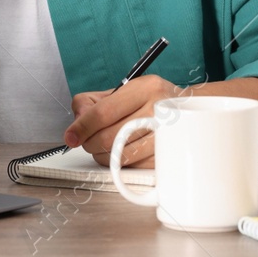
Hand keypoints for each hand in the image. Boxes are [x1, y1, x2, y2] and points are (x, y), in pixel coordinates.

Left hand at [63, 75, 181, 168]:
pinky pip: (134, 167)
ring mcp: (166, 135)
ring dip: (104, 156)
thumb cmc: (150, 101)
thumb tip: (76, 124)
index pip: (104, 111)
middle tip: (88, 142)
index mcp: (145, 88)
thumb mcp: (122, 91)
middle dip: (90, 143)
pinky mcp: (168, 156)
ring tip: (105, 147)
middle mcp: (158, 110)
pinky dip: (121, 164)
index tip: (71, 137)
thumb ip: (90, 102)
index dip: (82, 127)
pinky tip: (123, 153)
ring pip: (120, 156)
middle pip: (109, 137)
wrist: (186, 110)